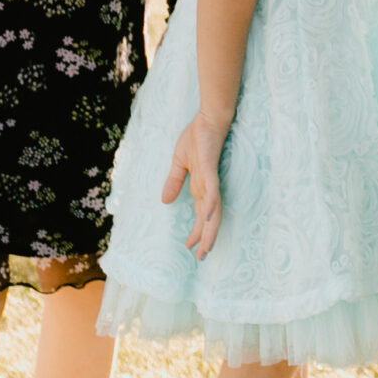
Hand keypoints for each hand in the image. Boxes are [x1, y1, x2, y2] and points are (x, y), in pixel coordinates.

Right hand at [161, 112, 230, 258]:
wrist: (208, 119)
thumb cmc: (198, 138)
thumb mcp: (179, 163)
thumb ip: (174, 181)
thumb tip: (164, 201)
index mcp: (201, 187)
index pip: (201, 216)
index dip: (198, 232)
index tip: (190, 248)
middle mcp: (208, 187)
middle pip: (210, 219)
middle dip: (206, 239)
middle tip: (201, 258)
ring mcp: (211, 179)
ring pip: (213, 210)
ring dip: (210, 229)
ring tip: (205, 248)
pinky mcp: (211, 169)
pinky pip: (212, 189)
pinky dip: (210, 203)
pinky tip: (207, 215)